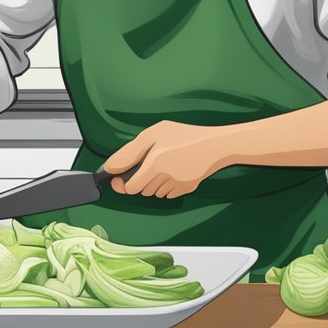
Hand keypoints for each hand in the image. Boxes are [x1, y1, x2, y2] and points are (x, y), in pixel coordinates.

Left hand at [102, 121, 227, 198]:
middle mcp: (166, 178)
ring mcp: (178, 185)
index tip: (119, 179)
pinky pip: (169, 193)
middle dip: (141, 179)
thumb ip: (129, 152)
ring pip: (155, 192)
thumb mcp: (153, 134)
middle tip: (150, 162)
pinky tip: (175, 170)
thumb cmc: (185, 136)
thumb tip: (111, 168)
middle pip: (142, 191)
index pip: (131, 188)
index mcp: (156, 163)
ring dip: (154, 182)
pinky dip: (168, 185)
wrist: (217, 145)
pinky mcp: (188, 189)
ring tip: (164, 164)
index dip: (123, 184)